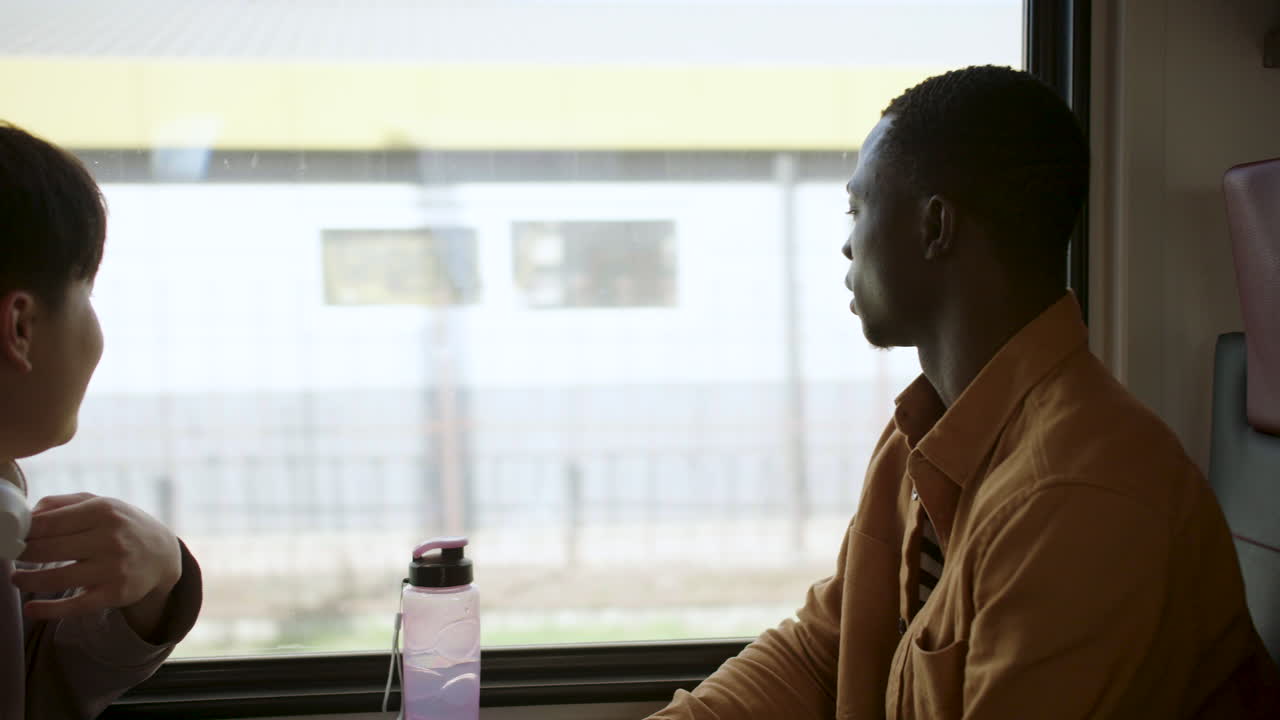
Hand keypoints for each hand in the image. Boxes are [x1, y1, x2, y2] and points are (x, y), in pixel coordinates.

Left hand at [10, 493, 181, 620]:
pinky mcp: (115, 594)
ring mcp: (114, 567)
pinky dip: (48, 610)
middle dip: (21, 554)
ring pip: (56, 578)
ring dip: (27, 580)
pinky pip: (75, 605)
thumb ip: (62, 504)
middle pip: (47, 549)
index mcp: (103, 511)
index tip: (11, 537)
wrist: (163, 554)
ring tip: (16, 578)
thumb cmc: (122, 526)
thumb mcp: (100, 504)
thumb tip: (26, 516)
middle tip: (12, 556)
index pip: (48, 523)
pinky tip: (31, 609)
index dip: (23, 532)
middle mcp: (110, 538)